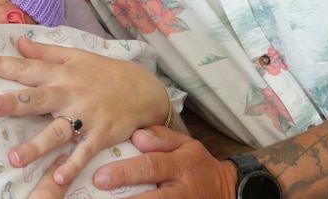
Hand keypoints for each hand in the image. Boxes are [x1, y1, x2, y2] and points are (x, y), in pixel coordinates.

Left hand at [0, 36, 168, 192]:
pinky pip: (84, 153)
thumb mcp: (77, 56)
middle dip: (15, 103)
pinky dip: (73, 166)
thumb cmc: (106, 73)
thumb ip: (46, 52)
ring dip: (37, 145)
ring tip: (14, 159)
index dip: (3, 64)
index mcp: (63, 74)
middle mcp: (72, 94)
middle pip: (39, 99)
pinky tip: (58, 180)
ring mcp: (87, 116)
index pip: (28, 68)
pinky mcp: (101, 135)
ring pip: (58, 131)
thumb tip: (18, 43)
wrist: (145, 91)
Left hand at [93, 126, 237, 198]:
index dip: (126, 172)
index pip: (151, 166)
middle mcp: (183, 189)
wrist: (227, 190)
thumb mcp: (186, 144)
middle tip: (100, 192)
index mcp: (181, 164)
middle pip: (154, 197)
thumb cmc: (197, 165)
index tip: (101, 176)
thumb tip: (136, 135)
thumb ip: (162, 137)